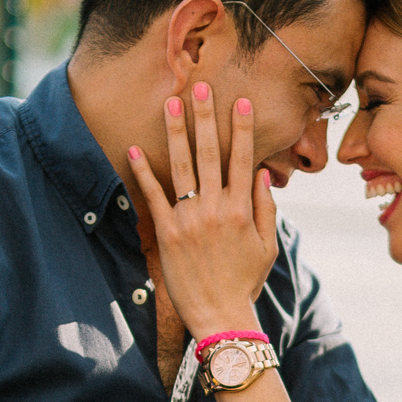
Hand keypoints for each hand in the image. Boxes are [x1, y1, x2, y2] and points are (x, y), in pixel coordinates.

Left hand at [128, 84, 278, 336]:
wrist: (221, 316)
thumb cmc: (245, 282)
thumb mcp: (267, 246)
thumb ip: (265, 208)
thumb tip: (261, 173)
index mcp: (241, 209)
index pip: (242, 159)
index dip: (242, 129)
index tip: (240, 101)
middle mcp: (216, 208)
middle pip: (210, 152)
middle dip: (205, 116)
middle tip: (200, 85)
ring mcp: (189, 219)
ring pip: (182, 166)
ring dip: (176, 131)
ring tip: (170, 102)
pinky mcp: (167, 233)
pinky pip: (154, 196)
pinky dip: (143, 172)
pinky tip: (134, 148)